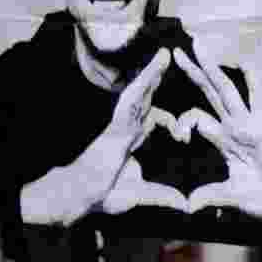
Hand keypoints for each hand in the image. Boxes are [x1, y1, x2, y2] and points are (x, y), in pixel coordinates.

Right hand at [20, 50, 172, 225]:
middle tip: (170, 60)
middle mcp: (127, 129)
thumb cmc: (103, 195)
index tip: (184, 134)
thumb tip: (184, 205)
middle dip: (157, 81)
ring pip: (139, 94)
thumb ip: (163, 196)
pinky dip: (141, 86)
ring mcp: (120, 126)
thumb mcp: (143, 196)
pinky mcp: (115, 127)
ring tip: (165, 55)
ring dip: (152, 74)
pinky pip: (130, 102)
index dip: (171, 120)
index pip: (153, 120)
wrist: (78, 196)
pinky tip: (152, 71)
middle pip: (146, 99)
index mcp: (131, 141)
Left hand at [173, 47, 261, 216]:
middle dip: (194, 72)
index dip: (183, 120)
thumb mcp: (231, 196)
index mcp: (225, 140)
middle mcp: (235, 127)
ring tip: (199, 47)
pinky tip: (244, 65)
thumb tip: (188, 205)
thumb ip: (211, 195)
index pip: (197, 119)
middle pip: (210, 94)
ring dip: (212, 69)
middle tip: (177, 52)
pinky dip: (252, 85)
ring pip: (226, 92)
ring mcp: (250, 126)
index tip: (178, 136)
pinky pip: (257, 103)